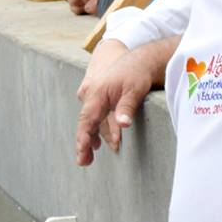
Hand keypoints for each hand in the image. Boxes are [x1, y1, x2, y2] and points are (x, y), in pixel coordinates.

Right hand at [75, 37, 171, 165]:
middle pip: (86, 123)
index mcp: (97, 93)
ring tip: (90, 157)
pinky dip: (99, 129)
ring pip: (92, 121)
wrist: (138, 59)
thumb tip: (123, 124)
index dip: (83, 136)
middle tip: (83, 162)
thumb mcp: (134, 90)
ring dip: (93, 138)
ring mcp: (94, 96)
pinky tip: (100, 142)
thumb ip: (127, 107)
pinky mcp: (101, 98)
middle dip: (84, 143)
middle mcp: (91, 95)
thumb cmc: (136, 73)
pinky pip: (97, 116)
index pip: (87, 119)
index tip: (82, 150)